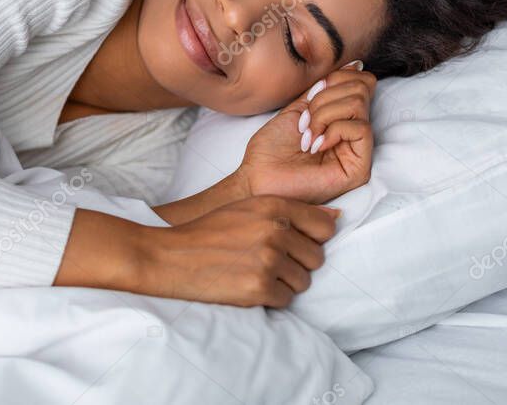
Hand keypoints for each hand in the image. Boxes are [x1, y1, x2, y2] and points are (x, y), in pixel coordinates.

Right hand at [56, 198, 338, 307]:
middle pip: (316, 257)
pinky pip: (286, 300)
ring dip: (283, 283)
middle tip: (266, 262)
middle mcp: (275, 230)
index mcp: (274, 205)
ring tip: (254, 273)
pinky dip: (270, 299)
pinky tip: (247, 286)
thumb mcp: (248, 209)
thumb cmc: (209, 232)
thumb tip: (337, 217)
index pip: (324, 226)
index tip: (295, 244)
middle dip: (297, 264)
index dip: (312, 239)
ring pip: (303, 281)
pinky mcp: (259, 288)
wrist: (169, 257)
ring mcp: (268, 260)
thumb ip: (292, 212)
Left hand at [237, 60, 375, 203]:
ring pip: (359, 105)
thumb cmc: (271, 149)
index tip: (311, 94)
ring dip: (324, 114)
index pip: (360, 81)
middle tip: (304, 120)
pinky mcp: (359, 168)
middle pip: (361, 88)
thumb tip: (354, 65)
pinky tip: (315, 146)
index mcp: (340, 117)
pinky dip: (332, 130)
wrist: (258, 178)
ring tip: (306, 135)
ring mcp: (357, 151)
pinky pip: (361, 128)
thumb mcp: (297, 108)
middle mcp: (353, 133)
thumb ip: (323, 90)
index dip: (337, 77)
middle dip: (325, 98)